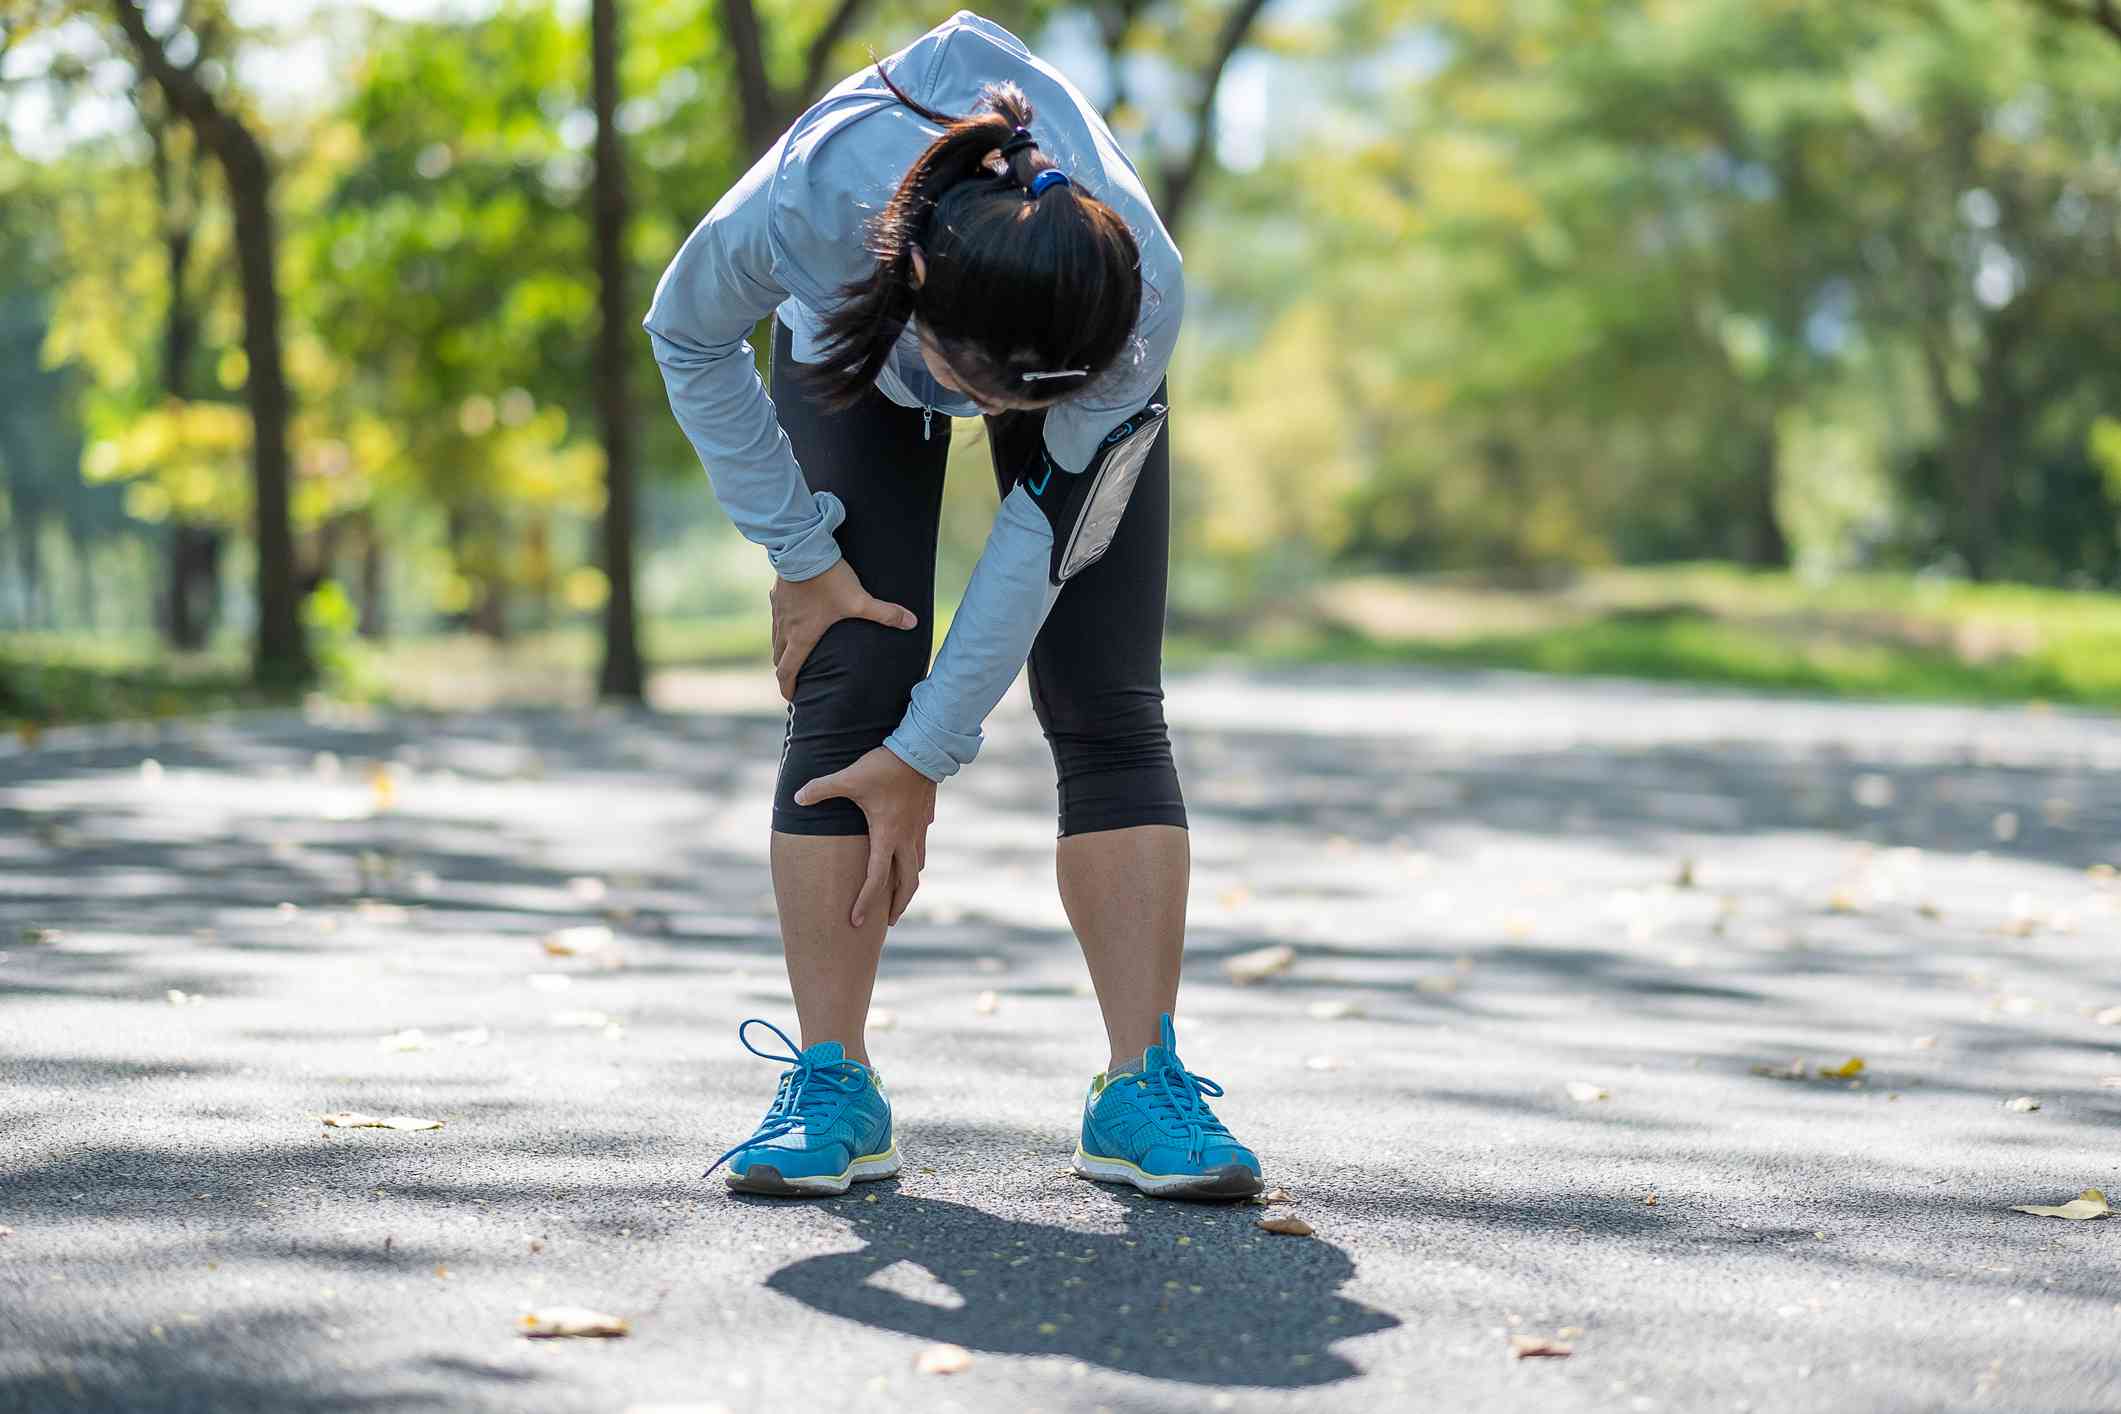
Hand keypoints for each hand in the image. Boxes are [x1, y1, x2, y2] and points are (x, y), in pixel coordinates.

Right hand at [770, 559, 916, 702]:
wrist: (803, 548)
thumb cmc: (829, 579)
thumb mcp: (860, 600)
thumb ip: (885, 613)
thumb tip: (913, 623)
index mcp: (802, 637)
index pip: (787, 672)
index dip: (788, 688)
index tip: (792, 699)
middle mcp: (785, 628)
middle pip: (778, 658)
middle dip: (785, 671)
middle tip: (795, 679)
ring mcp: (778, 611)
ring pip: (775, 638)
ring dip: (782, 649)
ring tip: (794, 653)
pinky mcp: (777, 593)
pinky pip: (776, 616)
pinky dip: (782, 624)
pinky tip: (793, 617)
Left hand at [794, 746, 937, 928]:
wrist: (923, 749)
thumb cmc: (885, 766)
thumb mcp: (849, 778)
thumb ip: (822, 788)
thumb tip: (796, 798)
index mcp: (887, 836)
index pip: (876, 879)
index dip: (865, 903)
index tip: (855, 921)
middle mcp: (906, 838)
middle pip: (908, 884)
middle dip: (898, 906)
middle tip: (887, 921)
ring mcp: (919, 829)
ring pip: (917, 866)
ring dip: (908, 884)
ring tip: (900, 894)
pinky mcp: (925, 817)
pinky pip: (921, 846)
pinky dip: (914, 859)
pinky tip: (908, 855)